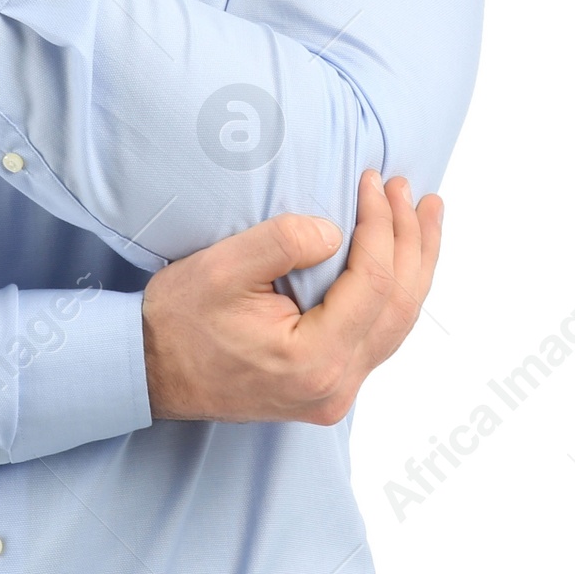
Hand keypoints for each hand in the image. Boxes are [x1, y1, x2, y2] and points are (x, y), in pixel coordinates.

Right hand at [141, 168, 442, 424]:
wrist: (149, 371)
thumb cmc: (179, 320)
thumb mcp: (221, 269)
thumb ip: (282, 243)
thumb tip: (336, 231)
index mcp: (315, 359)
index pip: (373, 282)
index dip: (381, 224)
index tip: (373, 180)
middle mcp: (336, 386)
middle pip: (399, 307)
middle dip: (413, 243)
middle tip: (414, 192)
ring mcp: (335, 393)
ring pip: (396, 325)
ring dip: (415, 268)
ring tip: (425, 220)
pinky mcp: (328, 388)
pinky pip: (378, 337)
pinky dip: (394, 295)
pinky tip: (400, 266)